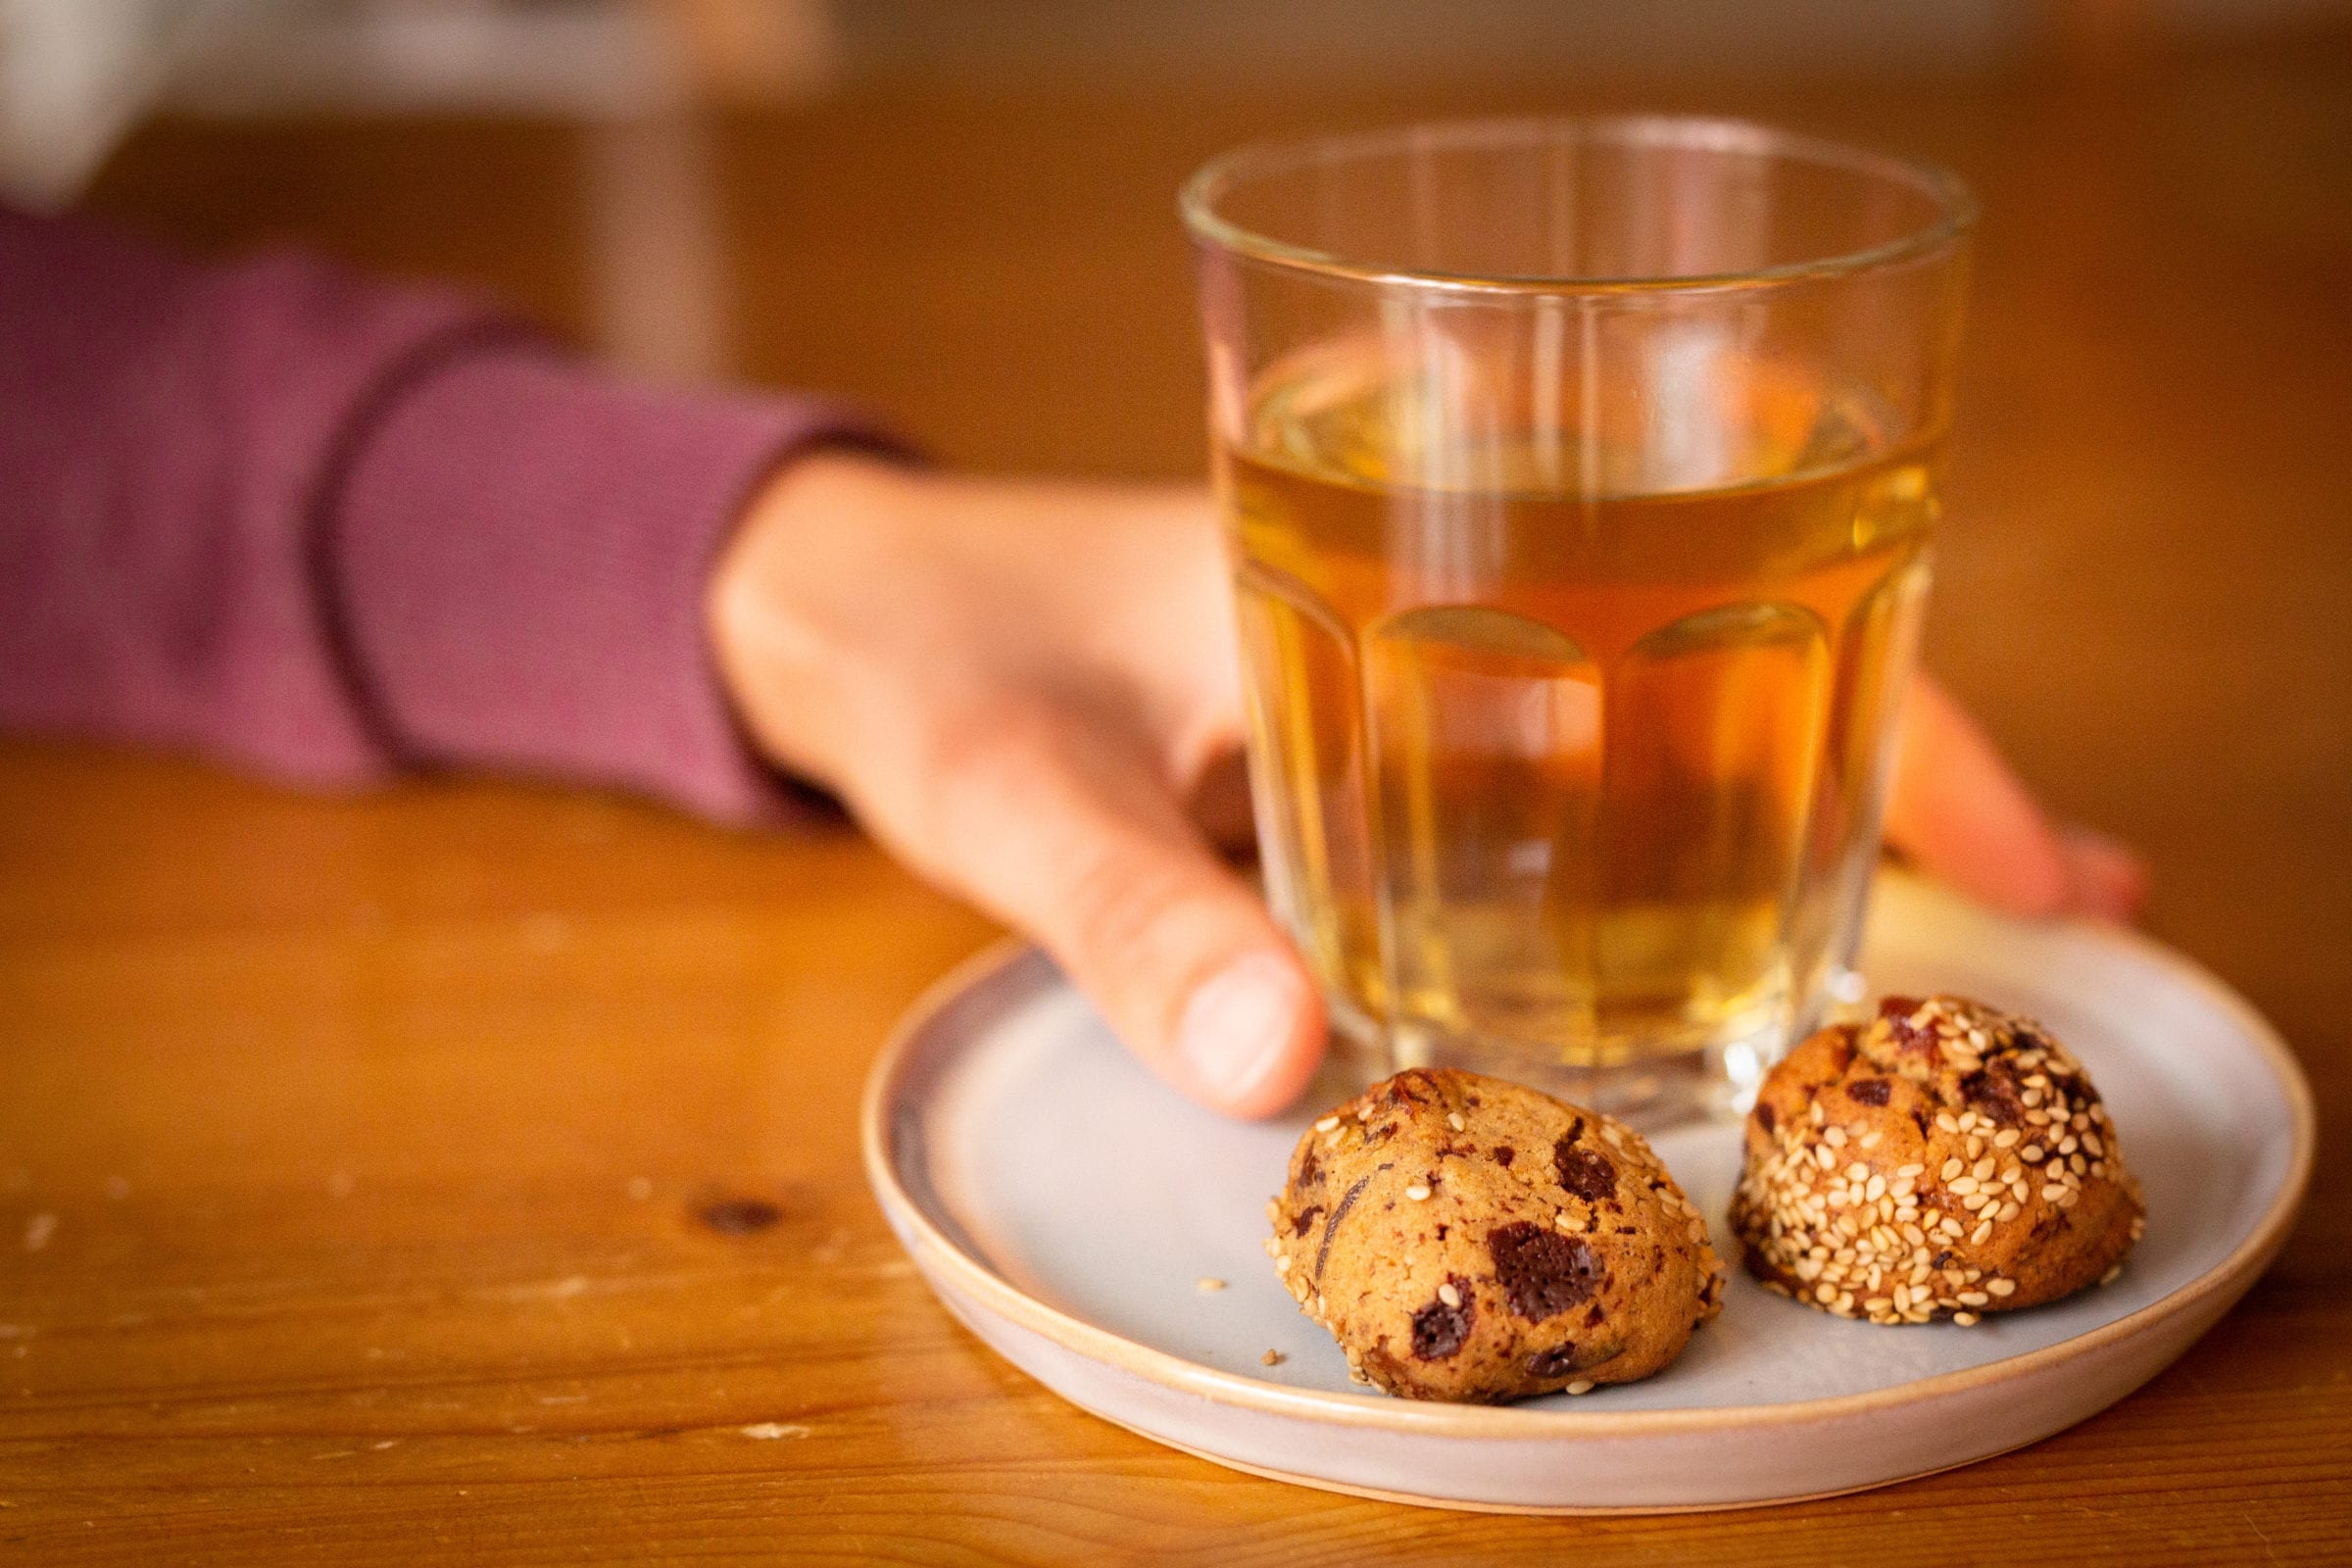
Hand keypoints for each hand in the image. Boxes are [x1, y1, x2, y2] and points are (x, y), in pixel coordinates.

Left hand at [709, 453, 2146, 1119]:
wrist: (838, 607)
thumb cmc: (929, 653)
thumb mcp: (1017, 787)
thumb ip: (1133, 916)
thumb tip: (1296, 1073)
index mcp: (1393, 533)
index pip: (1709, 587)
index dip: (1898, 706)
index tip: (2034, 839)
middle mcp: (1443, 584)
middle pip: (1746, 650)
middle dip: (1911, 765)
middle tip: (2078, 897)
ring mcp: (1421, 659)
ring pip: (1675, 723)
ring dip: (1813, 814)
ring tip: (1971, 930)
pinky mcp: (1375, 733)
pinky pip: (1562, 789)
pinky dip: (1663, 853)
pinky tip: (1731, 944)